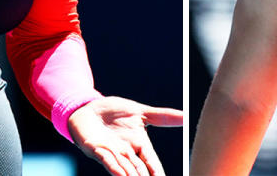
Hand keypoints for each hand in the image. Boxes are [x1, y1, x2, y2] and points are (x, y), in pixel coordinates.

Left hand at [68, 96, 182, 175]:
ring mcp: (111, 153)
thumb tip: (187, 116)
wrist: (89, 107)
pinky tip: (121, 174)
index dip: (158, 173)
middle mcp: (126, 153)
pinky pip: (107, 161)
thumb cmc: (113, 111)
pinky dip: (114, 167)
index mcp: (139, 146)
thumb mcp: (141, 112)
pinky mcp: (96, 150)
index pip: (152, 164)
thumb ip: (164, 117)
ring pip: (125, 170)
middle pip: (140, 172)